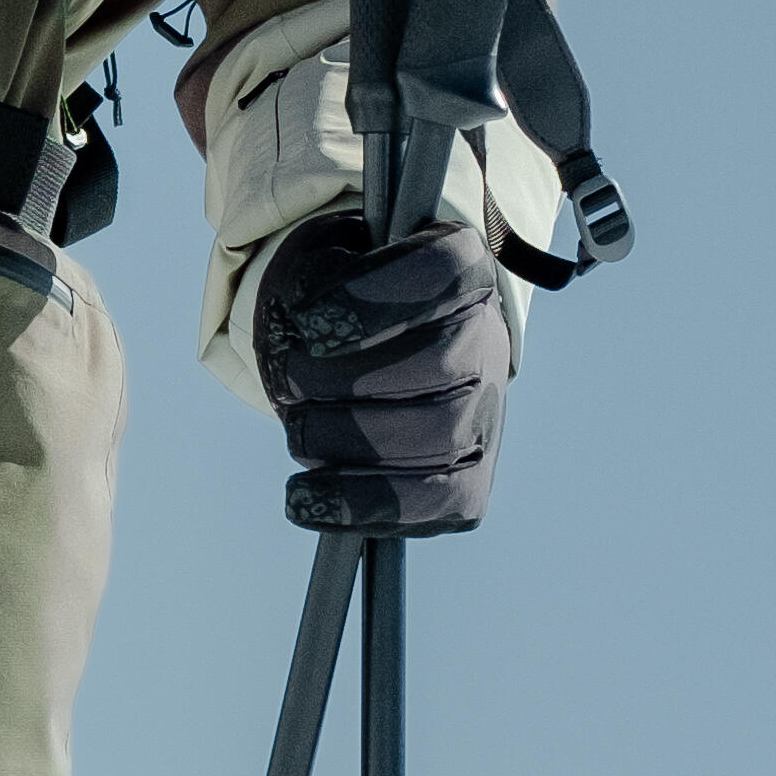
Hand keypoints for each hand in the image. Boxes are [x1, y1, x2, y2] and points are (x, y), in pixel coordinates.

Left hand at [253, 210, 509, 538]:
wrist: (390, 361)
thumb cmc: (349, 312)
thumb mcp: (330, 271)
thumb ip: (318, 276)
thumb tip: (305, 319)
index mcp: (461, 272)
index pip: (437, 272)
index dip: (365, 300)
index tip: (304, 319)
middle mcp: (487, 343)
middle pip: (438, 364)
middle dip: (342, 382)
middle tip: (289, 386)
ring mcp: (486, 416)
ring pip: (438, 437)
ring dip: (345, 442)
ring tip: (300, 434)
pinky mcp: (471, 480)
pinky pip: (435, 503)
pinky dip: (360, 504)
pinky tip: (305, 499)